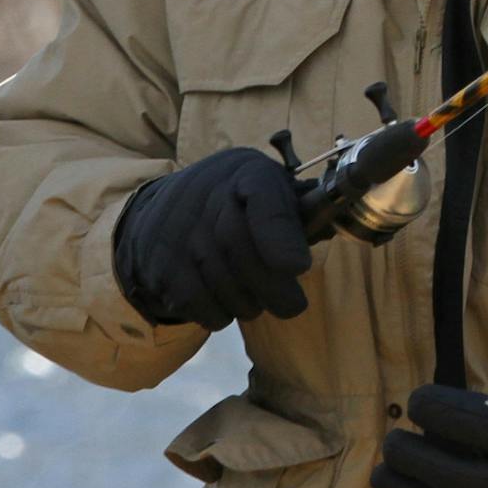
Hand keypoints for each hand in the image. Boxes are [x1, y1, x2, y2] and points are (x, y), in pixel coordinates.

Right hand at [112, 146, 311, 329]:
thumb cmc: (238, 201)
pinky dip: (220, 313)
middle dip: (274, 288)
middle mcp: (208, 197)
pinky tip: (227, 301)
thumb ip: (298, 211)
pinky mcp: (160, 266)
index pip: (263, 195)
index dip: (279, 235)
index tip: (298, 267)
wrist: (166, 208)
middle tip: (292, 305)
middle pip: (242, 250)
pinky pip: (198, 303)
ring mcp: (178, 233)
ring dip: (249, 303)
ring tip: (257, 297)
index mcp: (247, 173)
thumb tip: (327, 231)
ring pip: (222, 283)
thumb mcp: (271, 190)